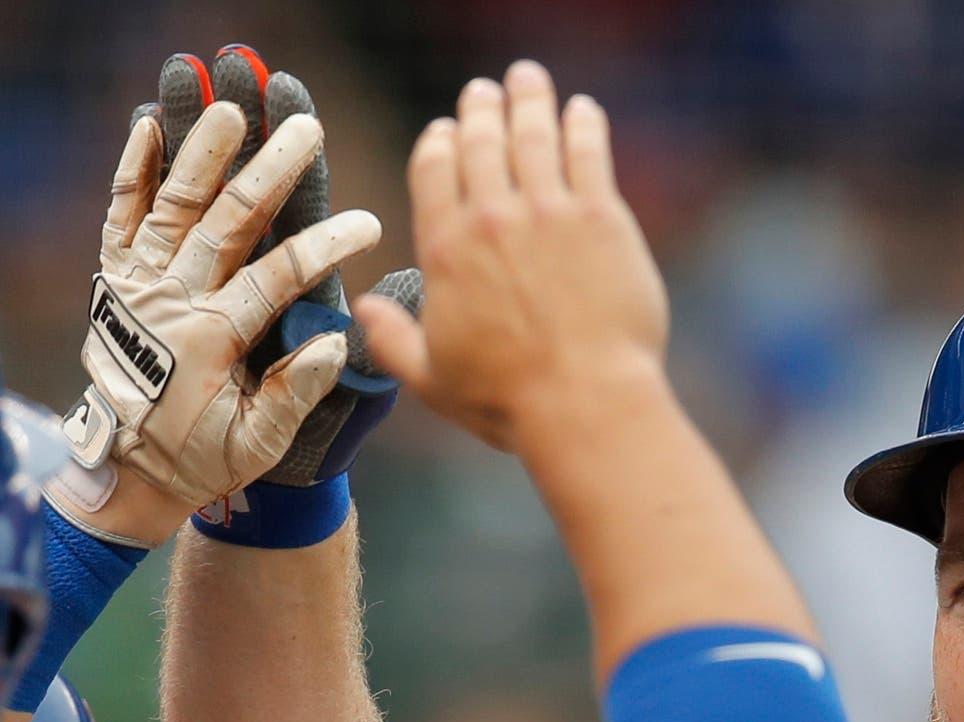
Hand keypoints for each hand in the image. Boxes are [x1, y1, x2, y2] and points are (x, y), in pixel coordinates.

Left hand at [152, 46, 413, 501]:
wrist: (122, 471)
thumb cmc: (199, 458)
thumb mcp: (254, 445)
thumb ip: (293, 394)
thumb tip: (333, 340)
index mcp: (212, 341)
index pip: (278, 279)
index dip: (325, 247)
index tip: (368, 223)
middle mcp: (171, 301)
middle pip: (226, 223)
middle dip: (269, 171)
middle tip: (305, 127)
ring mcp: (139, 283)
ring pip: (173, 205)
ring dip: (202, 153)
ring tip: (229, 108)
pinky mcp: (115, 276)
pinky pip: (120, 213)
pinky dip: (133, 170)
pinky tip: (149, 124)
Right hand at [359, 61, 668, 457]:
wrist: (584, 401)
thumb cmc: (507, 400)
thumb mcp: (433, 380)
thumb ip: (392, 342)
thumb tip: (362, 310)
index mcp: (445, 250)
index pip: (433, 170)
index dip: (438, 142)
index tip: (445, 130)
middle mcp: (491, 219)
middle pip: (481, 141)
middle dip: (481, 108)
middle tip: (485, 91)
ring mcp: (547, 212)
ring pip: (533, 133)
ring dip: (529, 98)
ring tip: (527, 78)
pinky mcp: (600, 216)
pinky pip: (588, 151)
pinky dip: (583, 123)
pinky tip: (582, 109)